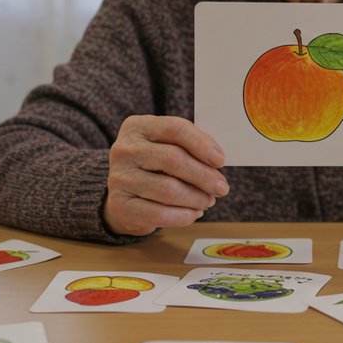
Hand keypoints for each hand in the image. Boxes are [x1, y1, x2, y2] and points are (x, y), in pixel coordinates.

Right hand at [105, 115, 228, 235]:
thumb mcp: (166, 146)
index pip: (174, 128)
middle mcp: (124, 150)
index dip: (201, 144)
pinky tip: (194, 213)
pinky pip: (159, 213)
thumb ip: (189, 146)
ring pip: (168, 189)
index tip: (220, 160)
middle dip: (204, 175)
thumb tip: (216, 160)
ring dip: (196, 198)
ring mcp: (120, 178)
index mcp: (137, 127)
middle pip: (173, 159)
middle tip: (221, 187)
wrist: (123, 195)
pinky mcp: (121, 206)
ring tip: (208, 200)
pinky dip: (183, 215)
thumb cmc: (153, 166)